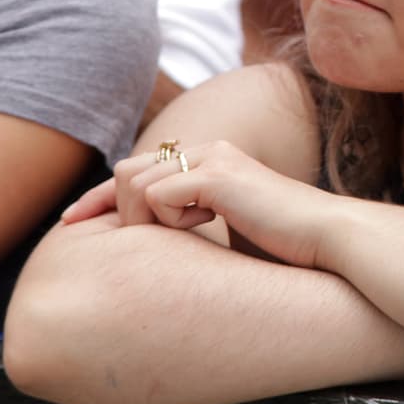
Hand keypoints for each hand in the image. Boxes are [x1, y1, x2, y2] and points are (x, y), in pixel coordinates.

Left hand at [65, 141, 339, 268]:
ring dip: (143, 219)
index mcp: (214, 161)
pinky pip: (157, 196)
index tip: (73, 222)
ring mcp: (214, 160)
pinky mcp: (218, 177)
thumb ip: (196, 226)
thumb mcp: (230, 234)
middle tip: (83, 233)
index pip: (141, 168)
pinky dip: (165, 220)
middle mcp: (211, 151)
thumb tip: (157, 252)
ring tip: (179, 238)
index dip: (103, 197)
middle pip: (129, 170)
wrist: (331, 242)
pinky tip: (202, 228)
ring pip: (136, 183)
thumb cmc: (288, 249)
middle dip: (103, 205)